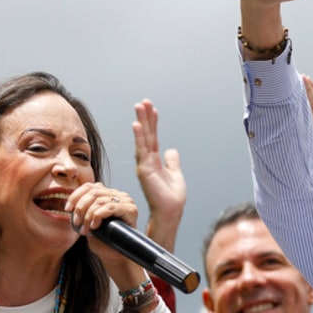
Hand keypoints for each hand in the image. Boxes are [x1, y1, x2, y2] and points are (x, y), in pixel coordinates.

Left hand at [66, 183, 140, 267]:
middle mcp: (118, 194)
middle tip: (76, 223)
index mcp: (108, 194)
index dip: (75, 196)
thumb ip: (83, 209)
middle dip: (81, 208)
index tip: (67, 209)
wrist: (115, 255)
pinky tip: (94, 226)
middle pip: (93, 192)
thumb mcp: (88, 221)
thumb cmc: (102, 240)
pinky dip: (98, 216)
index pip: (89, 186)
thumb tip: (70, 204)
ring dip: (88, 215)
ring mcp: (126, 201)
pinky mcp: (130, 210)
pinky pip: (110, 207)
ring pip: (99, 200)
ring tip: (84, 229)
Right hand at [133, 100, 185, 220]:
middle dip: (145, 118)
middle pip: (147, 135)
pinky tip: (137, 125)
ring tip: (139, 107)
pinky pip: (141, 150)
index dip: (153, 123)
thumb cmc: (171, 197)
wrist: (171, 211)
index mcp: (155, 160)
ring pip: (143, 139)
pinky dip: (139, 137)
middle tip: (143, 102)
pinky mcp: (144, 170)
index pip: (153, 137)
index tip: (152, 109)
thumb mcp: (175, 174)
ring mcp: (144, 164)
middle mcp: (147, 160)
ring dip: (141, 122)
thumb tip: (172, 150)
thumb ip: (172, 161)